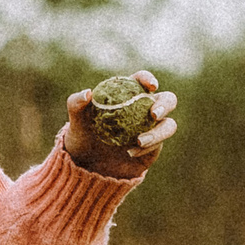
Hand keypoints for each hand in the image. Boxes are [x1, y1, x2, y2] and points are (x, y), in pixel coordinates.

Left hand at [60, 70, 177, 180]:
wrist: (87, 165)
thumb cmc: (83, 135)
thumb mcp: (76, 120)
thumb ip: (76, 104)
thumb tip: (88, 94)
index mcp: (129, 94)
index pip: (143, 81)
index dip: (149, 79)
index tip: (150, 86)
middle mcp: (145, 108)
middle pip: (168, 100)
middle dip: (165, 105)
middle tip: (154, 114)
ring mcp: (152, 128)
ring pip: (169, 125)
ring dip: (158, 132)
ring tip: (139, 141)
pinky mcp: (154, 147)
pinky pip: (158, 144)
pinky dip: (148, 148)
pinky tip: (131, 152)